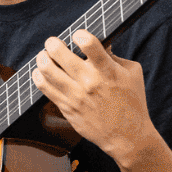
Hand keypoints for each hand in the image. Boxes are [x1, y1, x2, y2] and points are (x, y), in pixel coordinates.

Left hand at [31, 29, 152, 163]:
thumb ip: (114, 57)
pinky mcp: (67, 108)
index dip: (79, 35)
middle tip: (52, 43)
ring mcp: (76, 96)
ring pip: (46, 70)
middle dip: (52, 43)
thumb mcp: (132, 73)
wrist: (127, 136)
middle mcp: (89, 82)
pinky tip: (40, 72)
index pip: (88, 44)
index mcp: (108, 70)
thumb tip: (97, 44)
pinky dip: (38, 76)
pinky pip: (45, 88)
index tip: (77, 36)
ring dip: (42, 58)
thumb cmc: (132, 102)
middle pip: (59, 53)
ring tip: (44, 56)